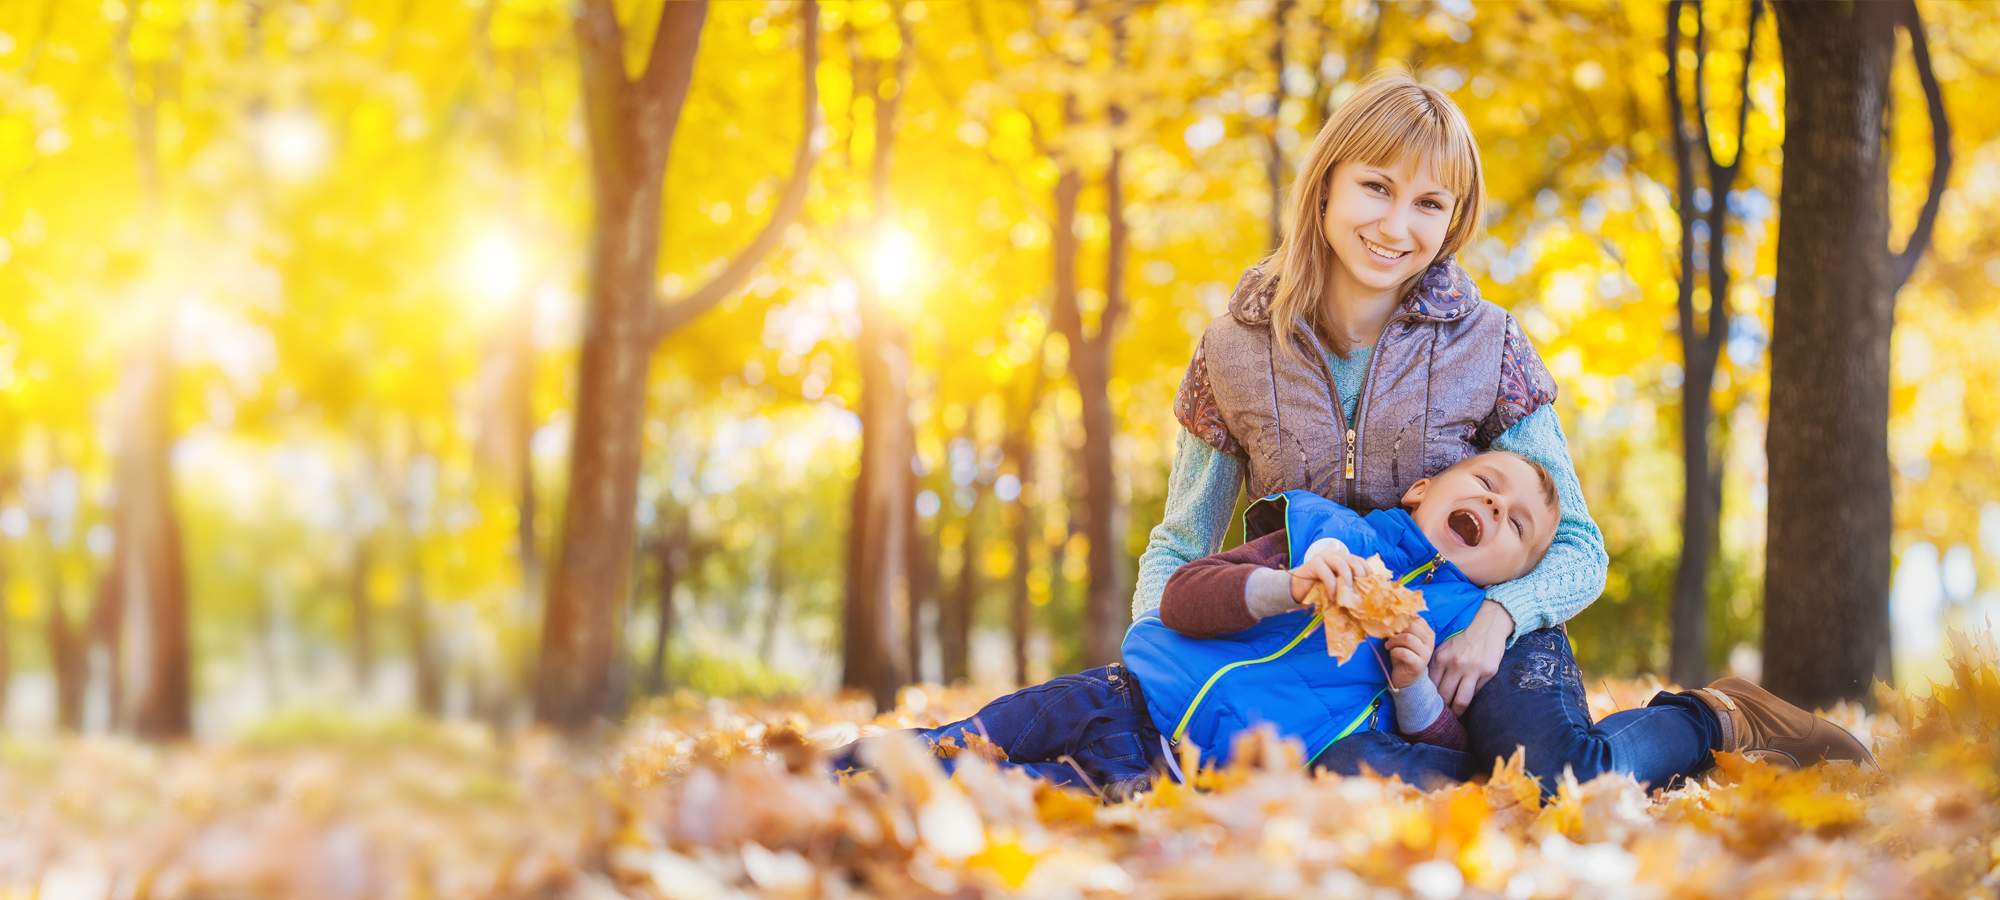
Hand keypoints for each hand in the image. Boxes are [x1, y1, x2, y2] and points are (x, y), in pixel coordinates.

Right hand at [1288, 539, 1364, 605]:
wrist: (1296, 590)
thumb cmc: (1319, 590)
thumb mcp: (1337, 587)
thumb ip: (1348, 586)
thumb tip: (1366, 597)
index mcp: (1343, 559)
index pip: (1360, 561)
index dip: (1368, 572)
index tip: (1372, 586)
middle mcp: (1334, 555)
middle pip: (1354, 561)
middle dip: (1360, 576)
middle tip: (1361, 592)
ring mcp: (1323, 557)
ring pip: (1342, 564)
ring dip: (1347, 581)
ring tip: (1347, 595)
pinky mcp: (1313, 564)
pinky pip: (1327, 574)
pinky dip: (1332, 586)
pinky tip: (1332, 597)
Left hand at [1383, 617, 1433, 689]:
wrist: (1406, 678)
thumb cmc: (1404, 655)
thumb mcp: (1404, 638)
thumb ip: (1404, 627)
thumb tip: (1392, 613)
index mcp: (1428, 633)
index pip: (1416, 619)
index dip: (1402, 621)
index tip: (1394, 628)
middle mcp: (1429, 642)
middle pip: (1412, 626)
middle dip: (1397, 630)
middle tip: (1389, 637)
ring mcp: (1425, 654)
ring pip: (1408, 638)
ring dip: (1393, 641)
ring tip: (1388, 645)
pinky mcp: (1418, 665)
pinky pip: (1404, 653)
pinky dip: (1394, 651)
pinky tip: (1392, 653)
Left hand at [1427, 599, 1513, 713]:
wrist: (1487, 627)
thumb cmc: (1463, 640)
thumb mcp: (1445, 648)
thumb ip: (1436, 665)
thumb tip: (1427, 685)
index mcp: (1441, 658)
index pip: (1431, 685)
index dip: (1429, 698)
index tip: (1428, 706)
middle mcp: (1455, 664)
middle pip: (1444, 695)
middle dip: (1441, 708)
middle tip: (1439, 716)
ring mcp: (1473, 669)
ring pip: (1461, 700)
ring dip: (1456, 711)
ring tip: (1454, 717)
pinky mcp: (1487, 672)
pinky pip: (1476, 693)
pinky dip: (1471, 700)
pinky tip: (1467, 705)